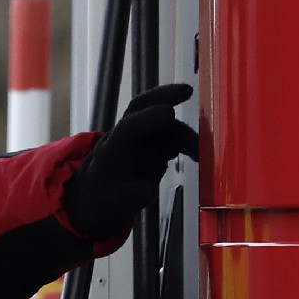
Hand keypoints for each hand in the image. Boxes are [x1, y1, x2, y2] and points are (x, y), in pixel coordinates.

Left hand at [64, 83, 199, 238]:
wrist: (98, 200)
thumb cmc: (101, 200)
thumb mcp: (109, 207)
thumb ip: (127, 199)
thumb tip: (148, 190)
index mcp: (111, 149)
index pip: (128, 128)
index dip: (147, 118)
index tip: (168, 113)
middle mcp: (124, 137)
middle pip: (142, 108)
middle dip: (164, 96)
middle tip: (187, 91)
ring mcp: (139, 138)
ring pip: (164, 126)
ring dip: (184, 135)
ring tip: (199, 154)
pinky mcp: (152, 144)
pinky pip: (171, 137)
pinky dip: (184, 142)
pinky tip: (195, 155)